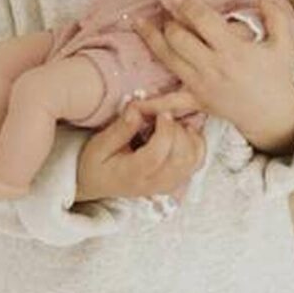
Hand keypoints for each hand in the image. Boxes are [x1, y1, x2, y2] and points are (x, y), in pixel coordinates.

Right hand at [75, 97, 206, 202]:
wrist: (96, 183)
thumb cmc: (97, 163)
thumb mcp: (100, 144)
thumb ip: (120, 128)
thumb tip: (137, 109)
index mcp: (133, 174)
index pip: (158, 154)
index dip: (165, 130)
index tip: (161, 112)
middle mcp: (155, 183)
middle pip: (181, 157)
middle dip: (178, 130)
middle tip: (165, 116)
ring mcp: (168, 184)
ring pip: (193, 160)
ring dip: (188, 136)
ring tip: (172, 124)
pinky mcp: (175, 180)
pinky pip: (197, 162)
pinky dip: (196, 143)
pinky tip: (182, 132)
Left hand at [135, 0, 293, 153]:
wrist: (273, 113)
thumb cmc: (277, 75)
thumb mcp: (284, 44)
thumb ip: (275, 16)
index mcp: (233, 50)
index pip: (203, 21)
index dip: (185, 3)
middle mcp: (213, 66)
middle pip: (179, 38)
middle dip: (168, 20)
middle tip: (161, 5)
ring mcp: (202, 85)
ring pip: (169, 60)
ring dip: (151, 39)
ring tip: (138, 22)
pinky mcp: (196, 101)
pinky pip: (170, 102)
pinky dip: (151, 102)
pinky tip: (132, 100)